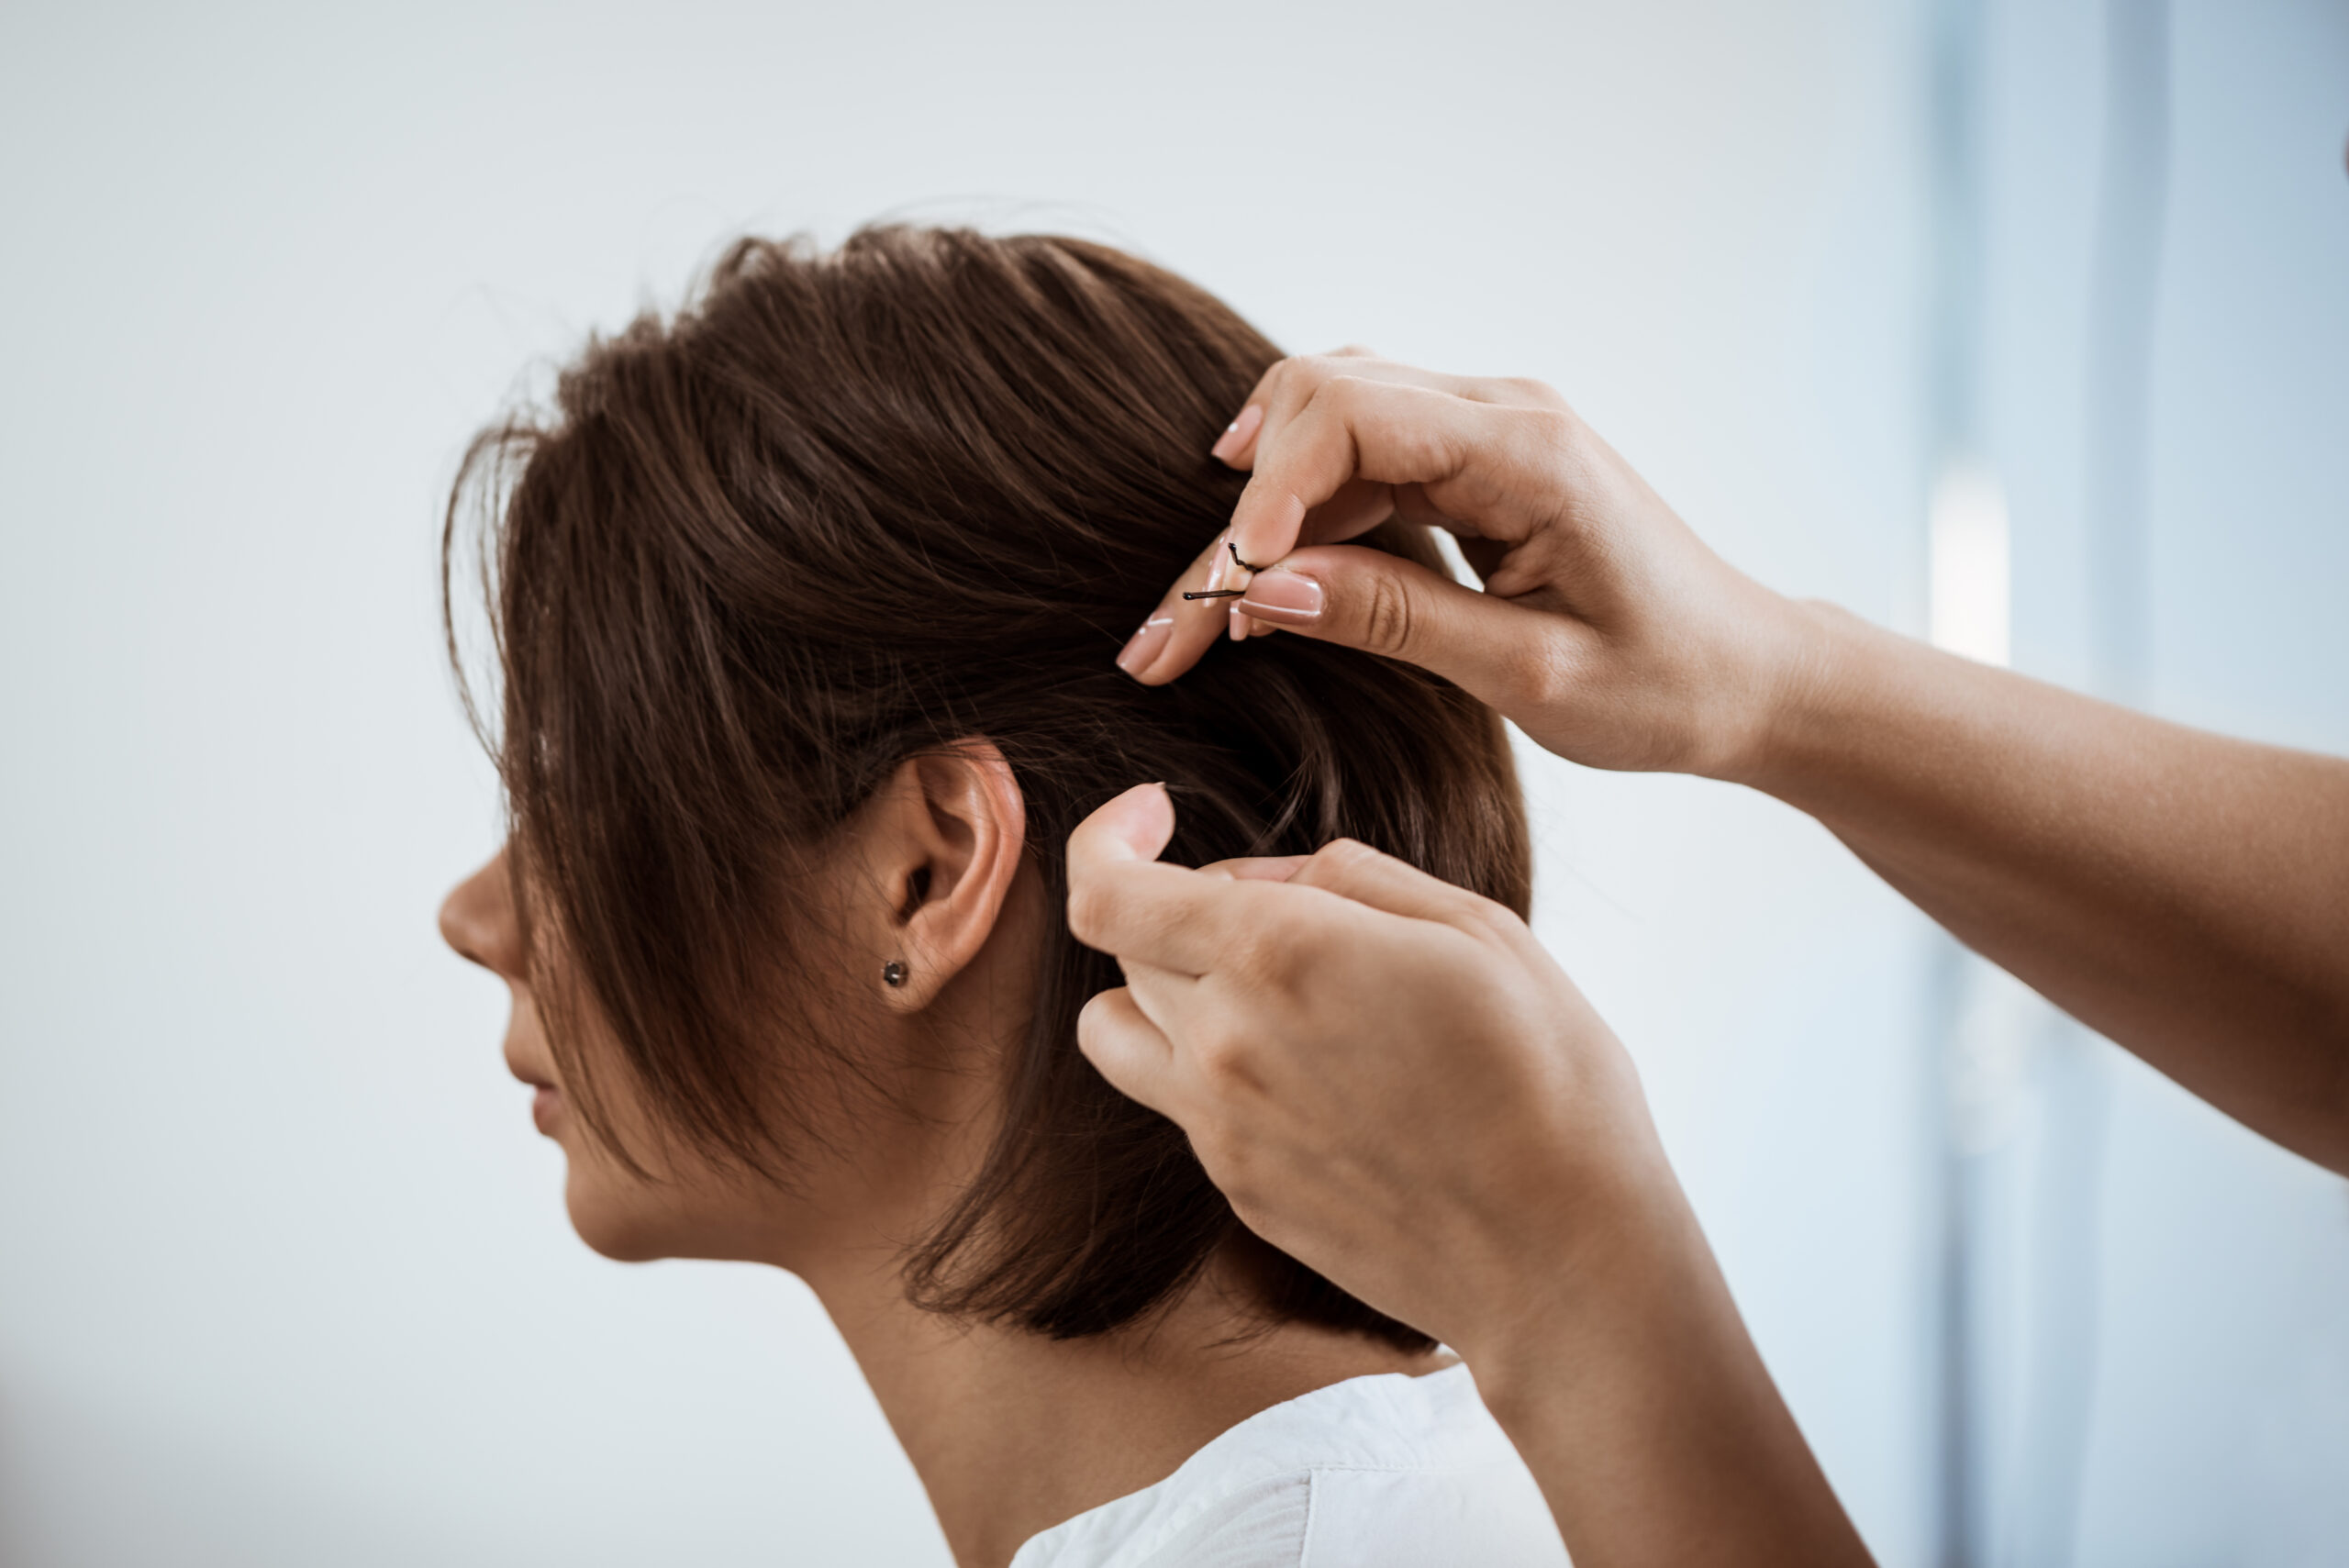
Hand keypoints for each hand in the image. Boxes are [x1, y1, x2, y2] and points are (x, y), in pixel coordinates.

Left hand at [1064, 781, 1680, 1359]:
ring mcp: (1221, 1127)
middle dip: (1177, 909)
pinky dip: (1212, 1069)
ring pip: (1117, 1030)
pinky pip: (1178, 1103)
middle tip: (1278, 917)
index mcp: (1281, 954)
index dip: (1106, 837)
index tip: (1153, 814)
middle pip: (1121, 949)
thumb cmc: (1548, 1081)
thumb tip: (1264, 878)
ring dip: (1163, 993)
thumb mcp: (1477, 929)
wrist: (1563, 1258)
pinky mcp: (1237, 1189)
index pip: (1103, 890)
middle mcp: (1225, 1041)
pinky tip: (1313, 1077)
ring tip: (1259, 994)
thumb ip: (1350, 877)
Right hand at [1116, 352, 1816, 782]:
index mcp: (1529, 452)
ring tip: (1188, 627)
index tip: (1228, 594)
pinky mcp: (1469, 466)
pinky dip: (1294, 530)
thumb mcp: (1531, 677)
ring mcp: (1484, 432)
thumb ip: (1398, 620)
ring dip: (1250, 522)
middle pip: (1316, 404)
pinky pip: (1353, 469)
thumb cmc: (1665, 686)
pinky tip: (1256, 602)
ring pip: (1321, 433)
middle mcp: (1502, 414)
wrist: (1749, 677)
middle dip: (1233, 513)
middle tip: (1171, 634)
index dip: (1266, 495)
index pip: (1351, 416)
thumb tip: (1271, 587)